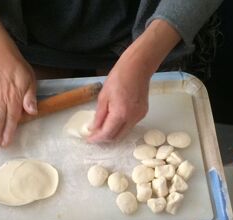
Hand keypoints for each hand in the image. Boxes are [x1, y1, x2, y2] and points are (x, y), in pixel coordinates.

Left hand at [87, 19, 180, 142]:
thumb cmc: (118, 78)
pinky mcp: (143, 113)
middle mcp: (132, 118)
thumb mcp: (103, 96)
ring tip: (103, 126)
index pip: (107, 134)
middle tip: (95, 134)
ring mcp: (139, 117)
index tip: (89, 139)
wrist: (138, 68)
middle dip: (105, 138)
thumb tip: (94, 129)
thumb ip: (99, 116)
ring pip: (124, 132)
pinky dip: (121, 125)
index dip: (97, 139)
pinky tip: (114, 118)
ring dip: (113, 132)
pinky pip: (130, 125)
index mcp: (120, 114)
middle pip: (117, 137)